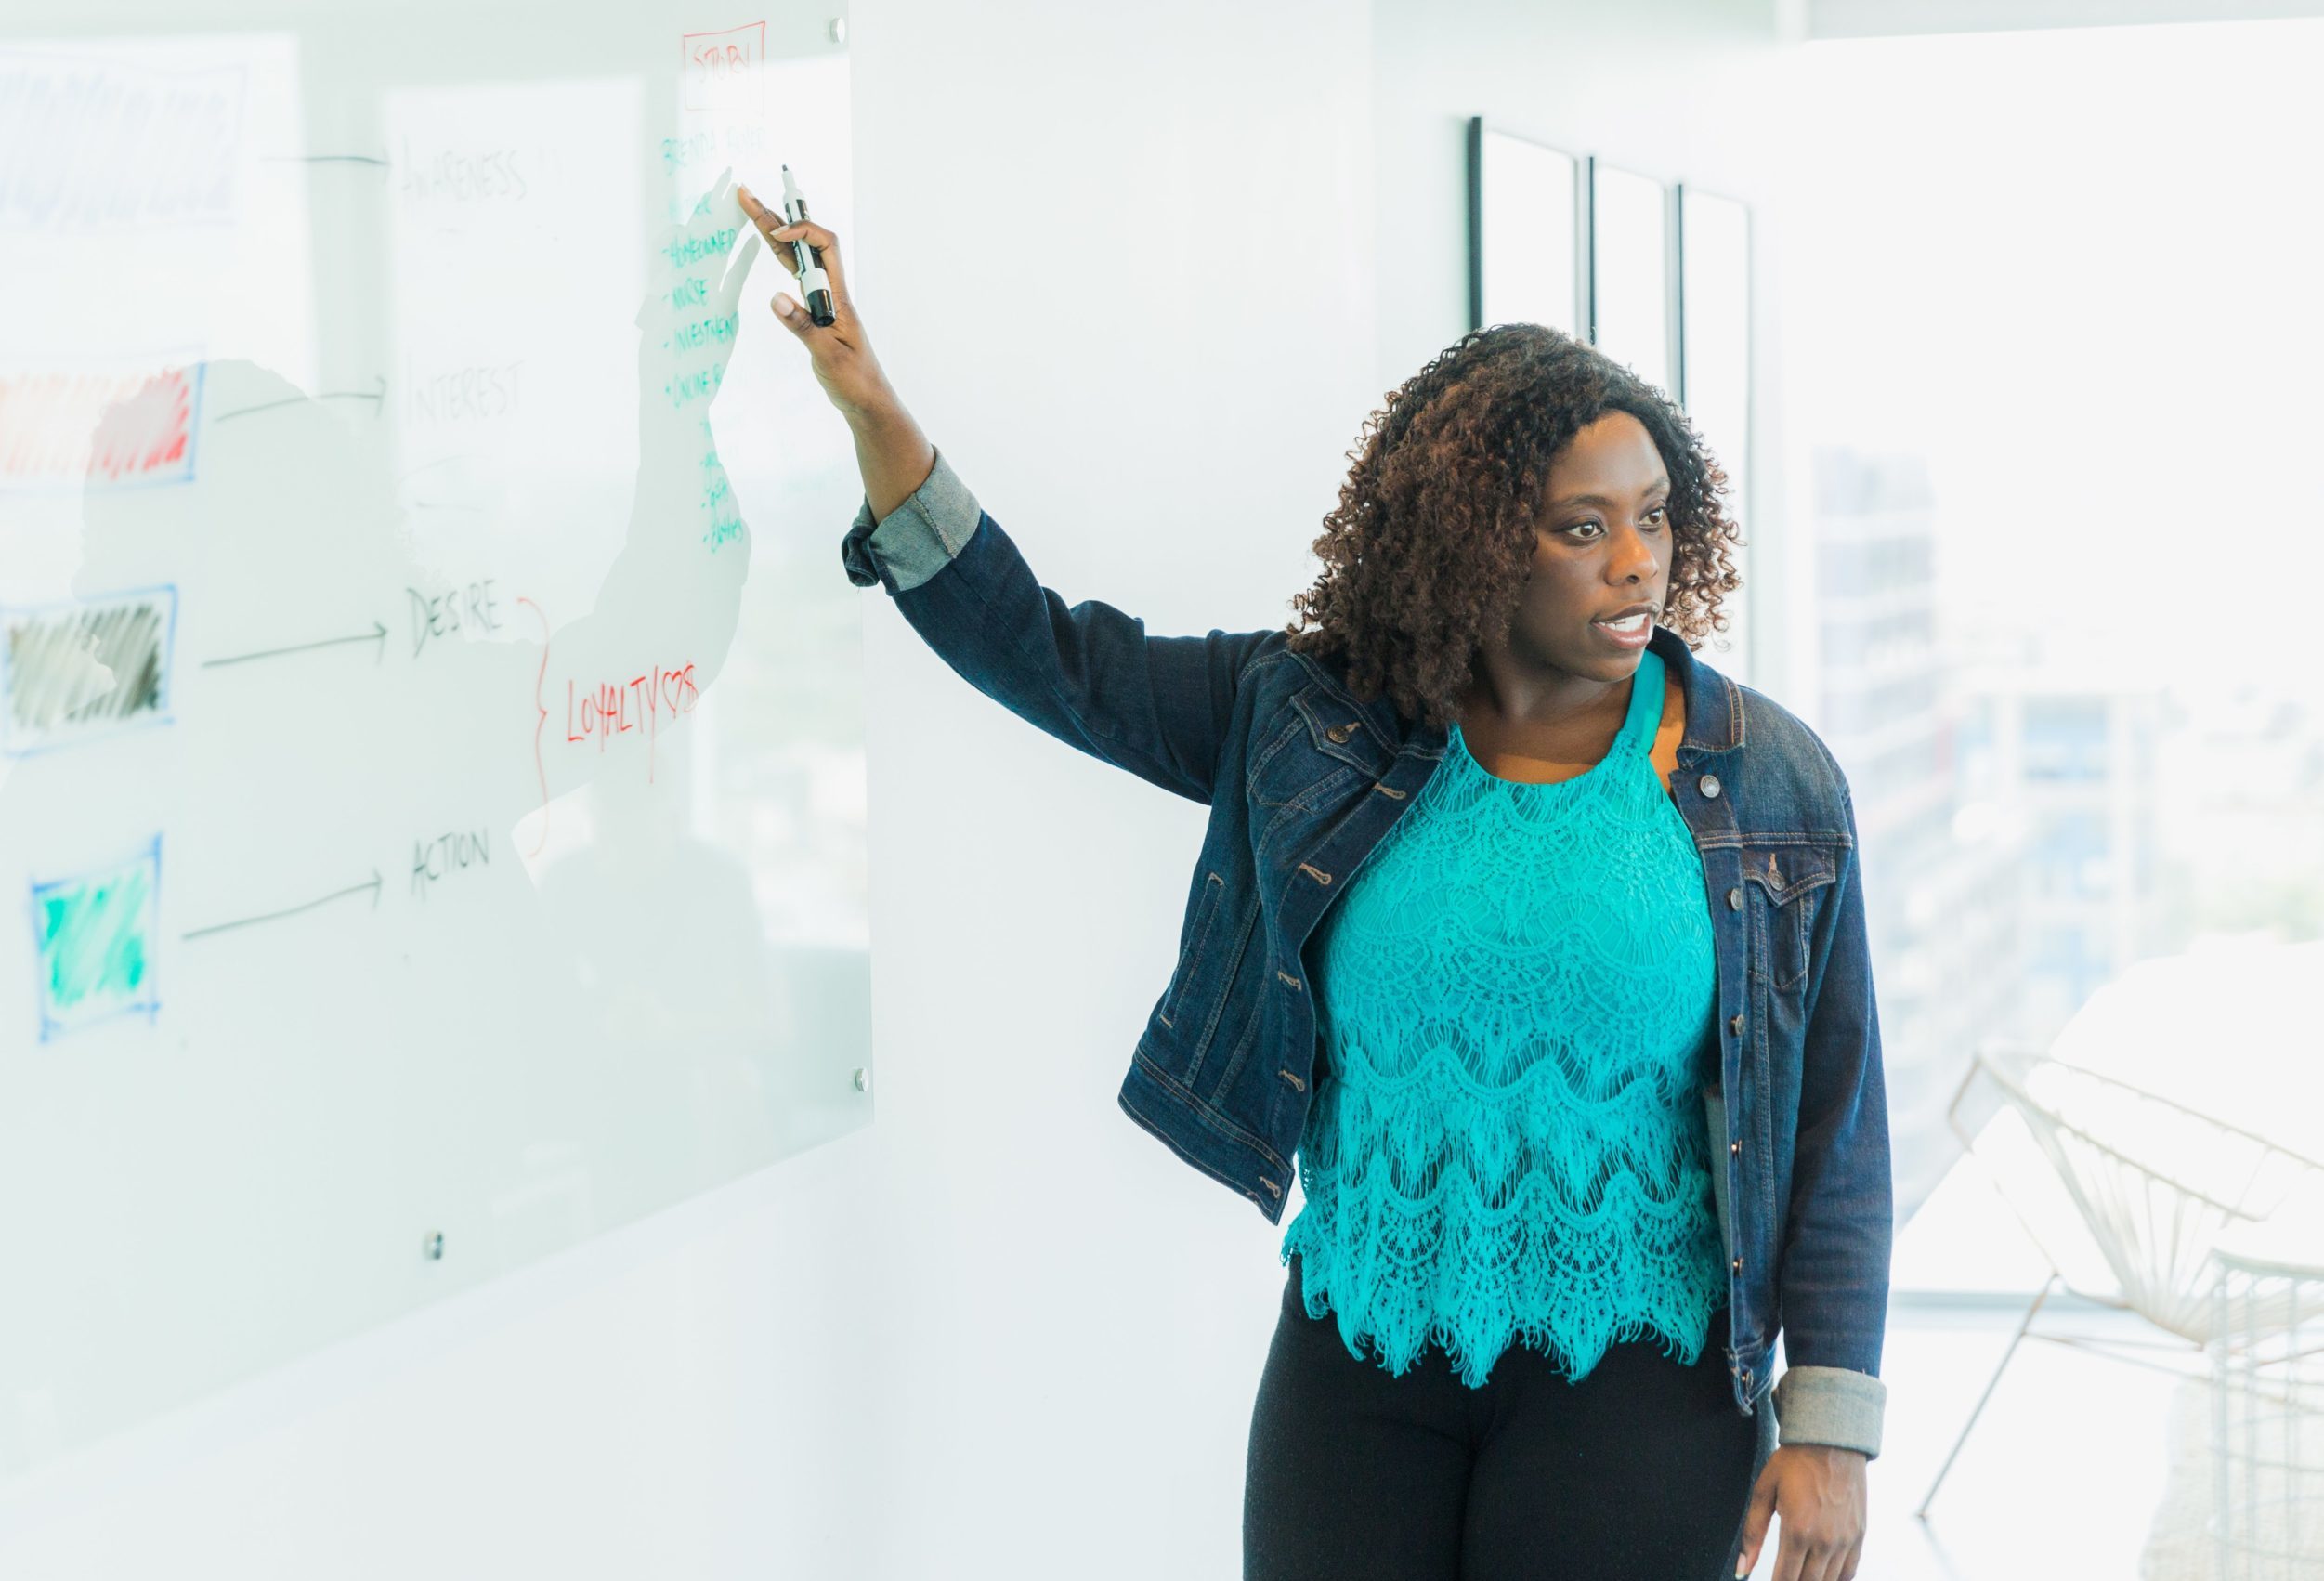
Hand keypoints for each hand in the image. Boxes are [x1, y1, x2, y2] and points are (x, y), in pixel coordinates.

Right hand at [736, 182, 899, 421]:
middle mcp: (831, 292)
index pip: (825, 248)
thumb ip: (802, 328)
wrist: (866, 401)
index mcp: (839, 297)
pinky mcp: (815, 312)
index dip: (802, 232)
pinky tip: (771, 242)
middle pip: (804, 245)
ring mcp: (822, 300)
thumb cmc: (854, 381)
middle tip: (748, 195)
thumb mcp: (827, 357)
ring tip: (751, 208)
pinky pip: (796, 276)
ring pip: (797, 257)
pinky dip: (781, 257)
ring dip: (775, 232)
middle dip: (777, 218)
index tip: (778, 232)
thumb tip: (776, 298)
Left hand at [1734, 1443, 1866, 1579]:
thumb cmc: (1795, 1462)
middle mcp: (1825, 1540)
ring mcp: (1845, 1540)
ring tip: (1800, 1577)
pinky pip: (1850, 1571)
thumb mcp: (1764, 1492)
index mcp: (1797, 1531)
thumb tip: (1742, 1567)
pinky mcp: (1859, 1535)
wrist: (1830, 1441)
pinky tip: (1824, 1577)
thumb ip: (1752, 1534)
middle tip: (1783, 1580)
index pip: (1785, 1579)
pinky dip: (1837, 1580)